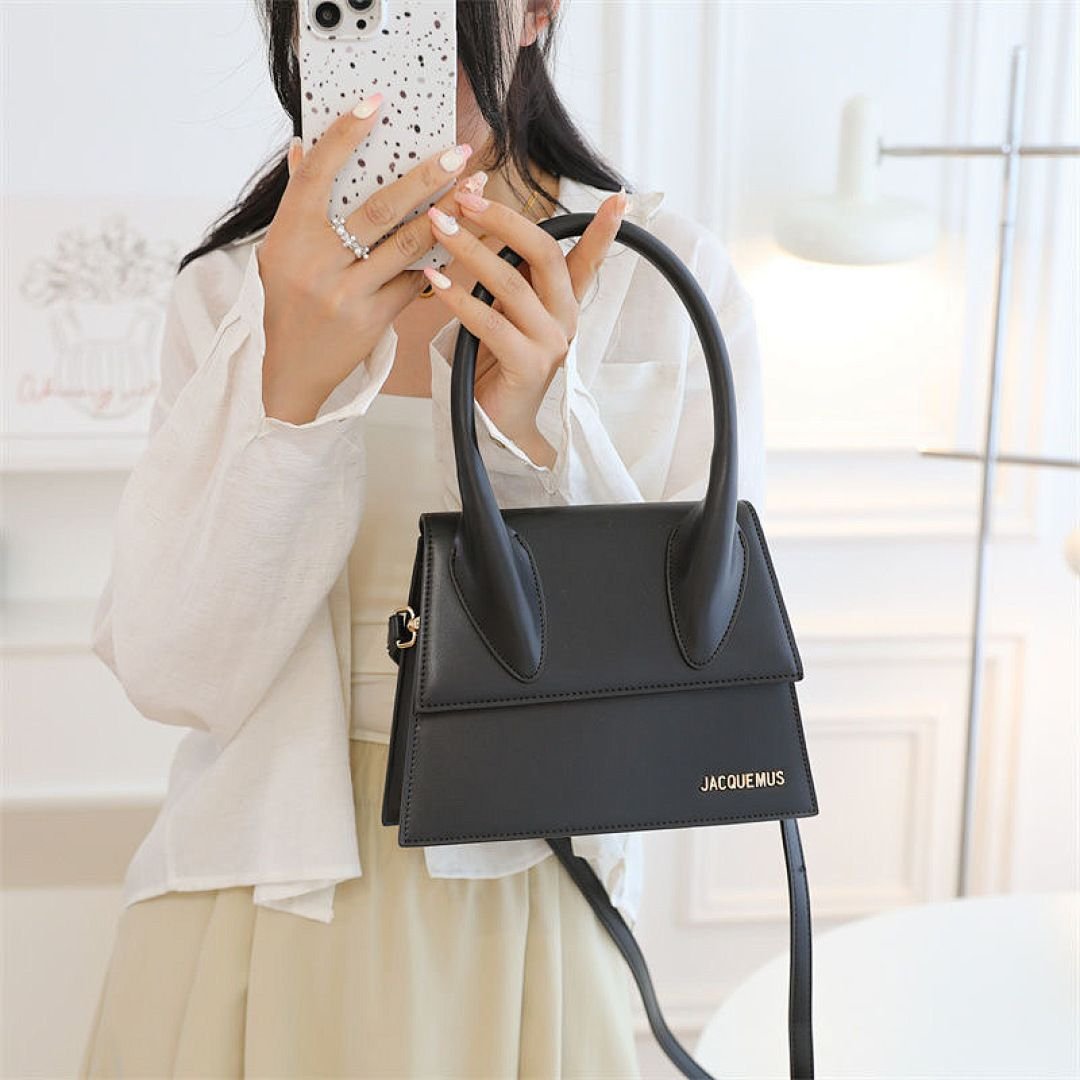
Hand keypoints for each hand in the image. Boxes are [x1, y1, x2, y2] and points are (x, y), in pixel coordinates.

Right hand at [257, 91, 479, 423]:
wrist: (292, 371)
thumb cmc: (288, 304)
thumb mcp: (280, 252)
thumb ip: (296, 202)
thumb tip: (301, 147)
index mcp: (288, 235)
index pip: (317, 173)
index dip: (345, 135)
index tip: (376, 103)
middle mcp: (315, 262)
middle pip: (379, 208)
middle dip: (425, 177)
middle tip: (459, 153)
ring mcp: (345, 293)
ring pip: (406, 245)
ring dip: (446, 215)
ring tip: (473, 190)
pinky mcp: (372, 319)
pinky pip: (413, 281)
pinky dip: (436, 259)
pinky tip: (460, 238)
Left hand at [422, 185, 628, 466]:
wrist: (497, 424)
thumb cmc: (497, 364)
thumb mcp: (508, 314)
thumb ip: (510, 278)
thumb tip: (484, 224)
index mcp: (564, 304)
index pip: (587, 260)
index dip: (601, 231)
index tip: (617, 199)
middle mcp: (564, 320)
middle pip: (545, 255)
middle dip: (504, 220)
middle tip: (467, 197)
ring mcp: (550, 344)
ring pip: (512, 283)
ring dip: (471, 249)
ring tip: (440, 227)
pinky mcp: (527, 366)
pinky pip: (491, 323)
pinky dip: (459, 298)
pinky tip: (436, 281)